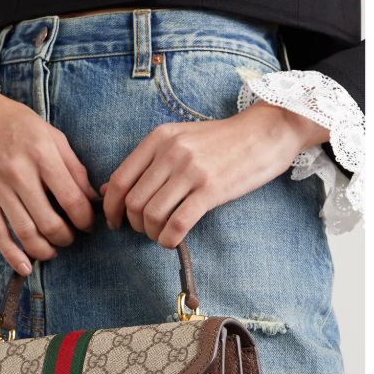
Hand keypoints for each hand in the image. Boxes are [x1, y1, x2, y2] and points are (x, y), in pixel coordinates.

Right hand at [0, 74, 96, 273]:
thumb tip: (90, 199)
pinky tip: (25, 267)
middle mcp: (18, 172)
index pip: (71, 199)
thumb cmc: (16, 122)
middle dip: (67, 237)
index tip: (88, 223)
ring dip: (45, 249)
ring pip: (25, 232)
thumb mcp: (52, 134)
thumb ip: (73, 167)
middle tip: (71, 236)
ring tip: (54, 249)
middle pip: (49, 222)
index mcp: (41, 153)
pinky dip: (12, 255)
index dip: (85, 219)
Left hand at [101, 101, 329, 247]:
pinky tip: (171, 240)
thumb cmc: (220, 141)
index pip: (120, 179)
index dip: (111, 207)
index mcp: (158, 138)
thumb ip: (144, 164)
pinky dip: (168, 239)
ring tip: (160, 233)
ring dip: (151, 233)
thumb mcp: (177, 140)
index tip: (114, 221)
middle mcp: (171, 152)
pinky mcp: (211, 189)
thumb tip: (108, 191)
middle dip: (133, 224)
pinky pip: (178, 223)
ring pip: (152, 214)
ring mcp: (191, 171)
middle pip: (133, 201)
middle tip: (143, 229)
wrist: (264, 132)